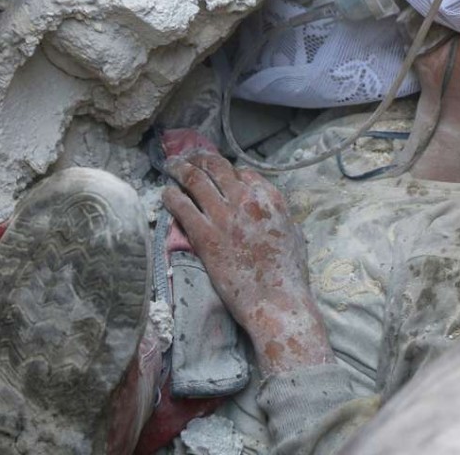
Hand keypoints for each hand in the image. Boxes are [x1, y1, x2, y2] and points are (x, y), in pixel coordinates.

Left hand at [162, 148, 332, 374]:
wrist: (275, 300)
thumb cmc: (289, 273)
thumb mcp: (293, 233)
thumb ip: (280, 215)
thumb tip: (270, 211)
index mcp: (270, 198)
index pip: (243, 172)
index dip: (228, 171)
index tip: (217, 173)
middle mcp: (246, 199)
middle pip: (217, 167)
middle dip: (200, 159)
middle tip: (189, 159)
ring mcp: (223, 216)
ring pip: (196, 179)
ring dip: (181, 169)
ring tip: (172, 166)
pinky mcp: (204, 235)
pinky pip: (181, 206)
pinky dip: (171, 196)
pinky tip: (165, 193)